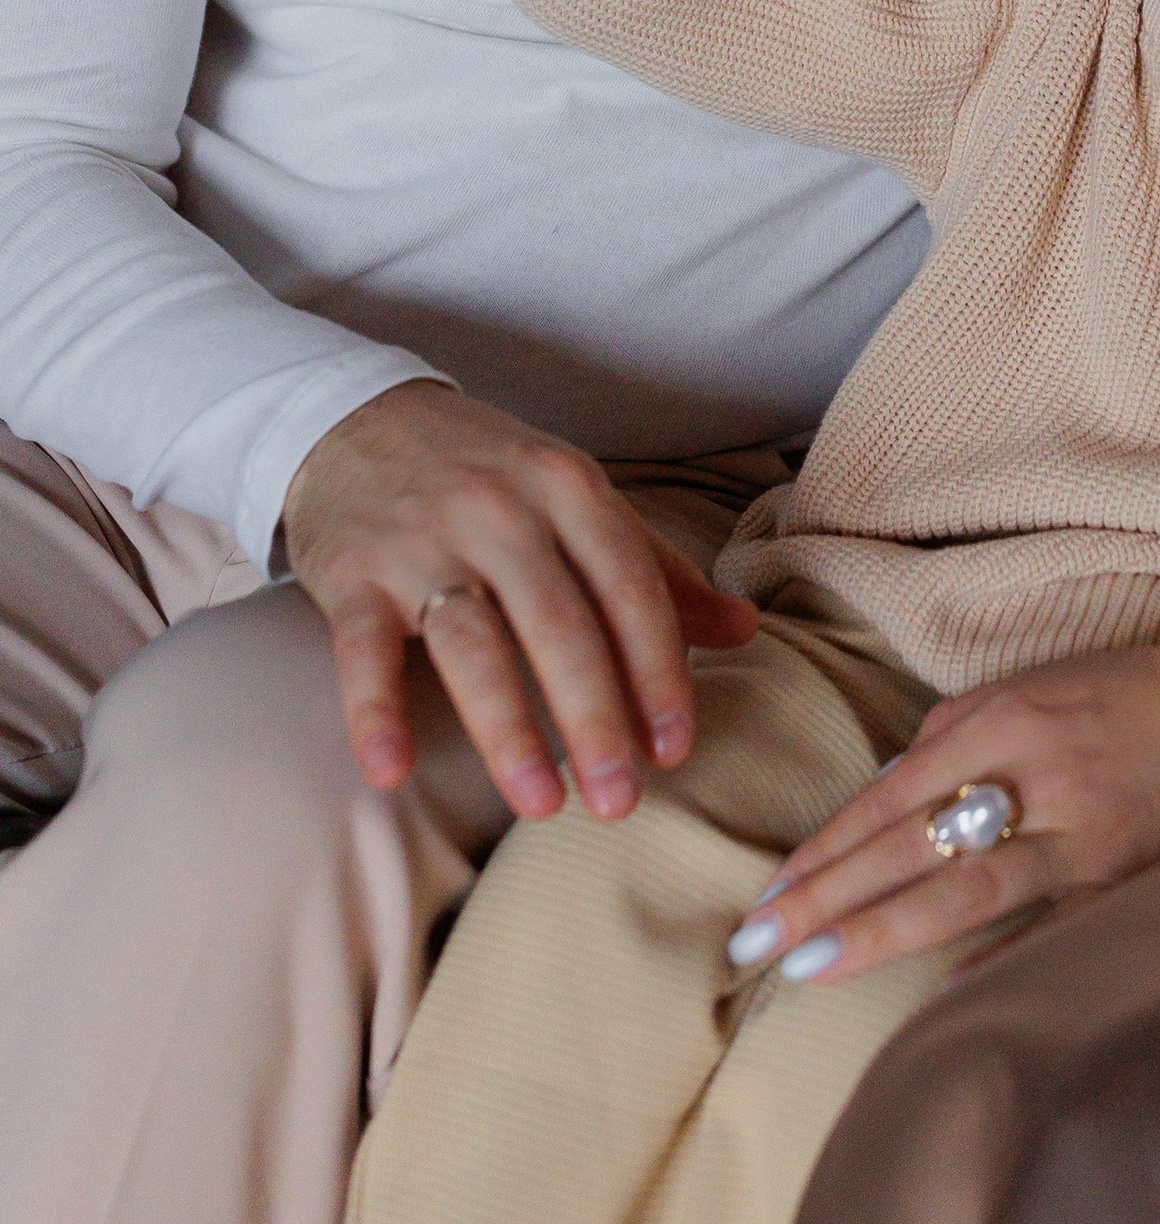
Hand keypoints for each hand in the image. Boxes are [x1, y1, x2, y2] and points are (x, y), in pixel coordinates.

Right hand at [283, 378, 758, 821]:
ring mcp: (422, 540)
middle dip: (596, 718)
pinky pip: (363, 650)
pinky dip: (376, 711)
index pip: (629, 586)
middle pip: (560, 624)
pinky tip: (393, 773)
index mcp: (569, 487)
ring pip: (473, 643)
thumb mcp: (576, 500)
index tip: (675, 747)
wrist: (355, 419)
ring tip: (540, 805)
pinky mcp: (350, 572)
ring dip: (508, 729)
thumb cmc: (489, 476)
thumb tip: (744, 629)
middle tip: (621, 801)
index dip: (658, 669)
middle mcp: (500, 510)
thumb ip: (655, 568)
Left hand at [725, 634, 1159, 987]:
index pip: (888, 797)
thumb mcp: (1036, 688)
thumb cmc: (1137, 692)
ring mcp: (1084, 836)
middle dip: (825, 898)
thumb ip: (957, 740)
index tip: (764, 895)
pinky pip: (1045, 933)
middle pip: (910, 848)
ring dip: (880, 933)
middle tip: (754, 943)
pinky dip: (992, 968)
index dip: (822, 849)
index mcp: (1005, 719)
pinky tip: (937, 1006)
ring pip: (964, 894)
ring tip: (811, 966)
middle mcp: (1037, 776)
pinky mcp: (1126, 882)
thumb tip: (888, 802)